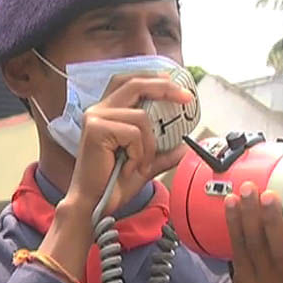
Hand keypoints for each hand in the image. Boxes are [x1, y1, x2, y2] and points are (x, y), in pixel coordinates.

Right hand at [66, 72, 191, 215]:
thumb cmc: (113, 183)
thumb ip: (163, 152)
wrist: (96, 204)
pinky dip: (139, 152)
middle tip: (186, 98)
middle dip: (164, 88)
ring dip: (149, 145)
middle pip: (136, 84)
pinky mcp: (96, 130)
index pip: (130, 82)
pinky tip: (129, 166)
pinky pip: (133, 133)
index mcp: (107, 112)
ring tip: (139, 164)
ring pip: (141, 117)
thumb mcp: (146, 163)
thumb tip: (185, 146)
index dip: (154, 78)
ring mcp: (95, 118)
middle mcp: (99, 110)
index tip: (177, 86)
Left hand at [224, 181, 282, 282]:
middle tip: (270, 196)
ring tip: (249, 191)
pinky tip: (232, 202)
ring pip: (254, 245)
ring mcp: (262, 280)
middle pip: (278, 254)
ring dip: (249, 214)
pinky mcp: (242, 272)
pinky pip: (237, 244)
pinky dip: (234, 221)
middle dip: (272, 222)